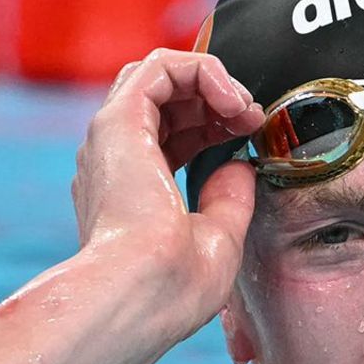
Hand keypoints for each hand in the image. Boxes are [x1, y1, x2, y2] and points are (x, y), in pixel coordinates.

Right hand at [71, 49, 264, 338]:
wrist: (140, 296)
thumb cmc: (170, 289)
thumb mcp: (216, 240)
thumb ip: (227, 197)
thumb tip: (241, 164)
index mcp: (130, 191)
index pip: (170, 135)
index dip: (215, 126)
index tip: (249, 139)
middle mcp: (113, 162)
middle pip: (163, 101)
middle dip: (215, 101)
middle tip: (252, 120)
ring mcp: (111, 140)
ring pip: (157, 76)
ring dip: (210, 81)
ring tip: (243, 108)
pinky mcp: (119, 121)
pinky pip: (159, 67)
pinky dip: (201, 70)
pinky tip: (230, 100)